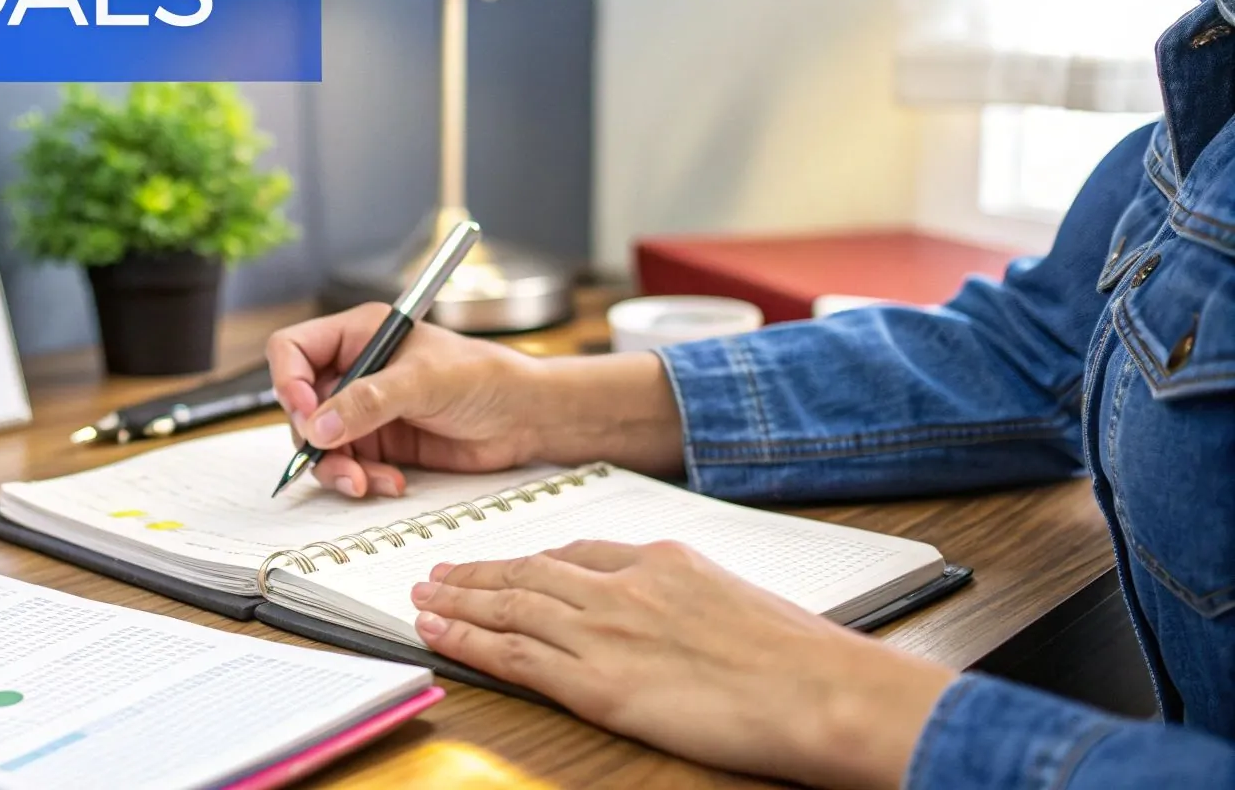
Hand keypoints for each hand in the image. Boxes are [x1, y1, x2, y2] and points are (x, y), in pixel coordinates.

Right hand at [266, 305, 685, 497]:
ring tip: (363, 482)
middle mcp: (356, 370)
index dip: (288, 381)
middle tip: (332, 456)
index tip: (305, 413)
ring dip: (336, 468)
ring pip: (320, 443)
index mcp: (360, 334)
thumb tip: (319, 425)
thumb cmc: (487, 377)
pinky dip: (361, 480)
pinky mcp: (381, 444)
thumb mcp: (425, 380)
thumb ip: (369, 400)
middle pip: (301, 405)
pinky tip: (390, 482)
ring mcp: (366, 410)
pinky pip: (349, 467)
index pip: (294, 350)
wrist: (526, 418)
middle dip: (313, 437)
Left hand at [411, 540, 955, 789]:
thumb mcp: (737, 603)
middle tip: (438, 570)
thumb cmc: (800, 659)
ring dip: (459, 601)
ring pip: (511, 606)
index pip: (578, 555)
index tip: (507, 564)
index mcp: (662, 561)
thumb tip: (674, 617)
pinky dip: (469, 641)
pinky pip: (514, 656)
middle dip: (479, 573)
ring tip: (423, 597)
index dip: (531, 562)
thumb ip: (689, 599)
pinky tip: (439, 633)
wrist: (821, 691)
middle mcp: (625, 587)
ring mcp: (606, 632)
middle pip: (531, 572)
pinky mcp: (597, 683)